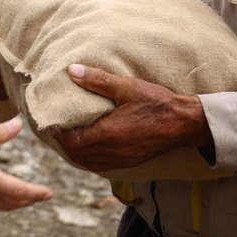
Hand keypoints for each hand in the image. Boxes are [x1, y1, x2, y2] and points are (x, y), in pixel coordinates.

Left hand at [48, 64, 211, 173]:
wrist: (185, 123)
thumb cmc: (156, 102)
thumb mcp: (126, 86)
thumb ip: (97, 80)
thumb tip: (71, 70)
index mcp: (108, 134)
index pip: (73, 141)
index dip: (58, 133)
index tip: (51, 123)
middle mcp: (113, 152)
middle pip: (77, 155)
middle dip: (64, 144)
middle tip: (56, 130)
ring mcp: (122, 160)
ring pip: (89, 164)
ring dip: (76, 154)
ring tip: (69, 139)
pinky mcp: (130, 163)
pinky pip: (101, 166)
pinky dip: (89, 159)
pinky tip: (89, 148)